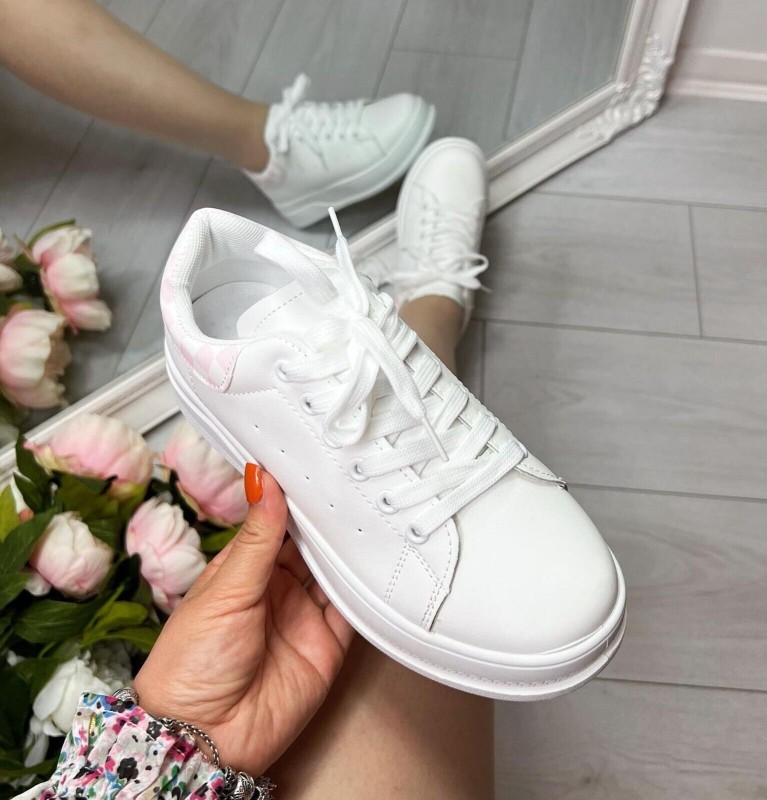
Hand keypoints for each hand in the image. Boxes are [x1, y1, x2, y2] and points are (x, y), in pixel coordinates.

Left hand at [134, 466, 354, 775]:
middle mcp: (275, 590)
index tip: (312, 472)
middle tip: (346, 490)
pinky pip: (352, 609)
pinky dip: (364, 589)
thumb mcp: (224, 590)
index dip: (293, 501)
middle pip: (309, 547)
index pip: (275, 525)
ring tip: (364, 517)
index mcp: (242, 572)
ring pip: (333, 572)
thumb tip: (261, 482)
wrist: (206, 738)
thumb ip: (256, 538)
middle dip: (326, 522)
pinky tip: (371, 564)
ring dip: (347, 550)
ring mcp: (302, 616)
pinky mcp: (326, 644)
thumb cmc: (190, 665)